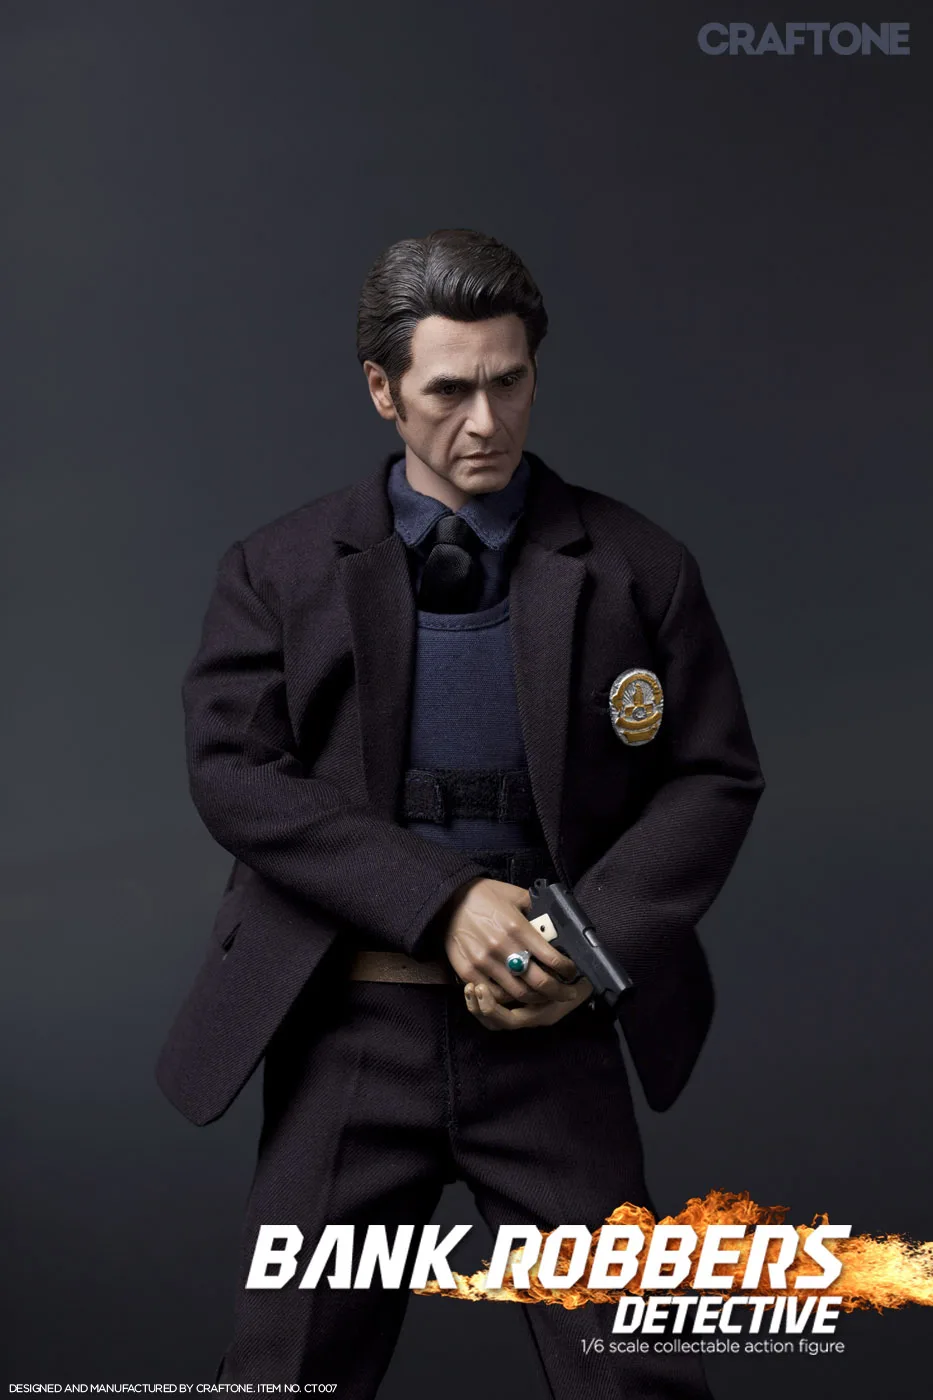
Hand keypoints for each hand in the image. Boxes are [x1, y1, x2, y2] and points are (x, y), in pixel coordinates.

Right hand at [441, 877, 591, 1028]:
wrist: (448, 900)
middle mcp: (502, 948)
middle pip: (539, 983)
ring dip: (537, 998)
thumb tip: (555, 923)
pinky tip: (518, 994)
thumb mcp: (515, 895)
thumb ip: (536, 909)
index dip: (567, 970)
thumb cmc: (484, 895)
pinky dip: (510, 998)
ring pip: (519, 993)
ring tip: (546, 996)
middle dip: (560, 991)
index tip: (572, 972)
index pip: (551, 958)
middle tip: (568, 993)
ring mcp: (484, 963)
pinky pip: (494, 994)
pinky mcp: (469, 972)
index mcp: (517, 928)